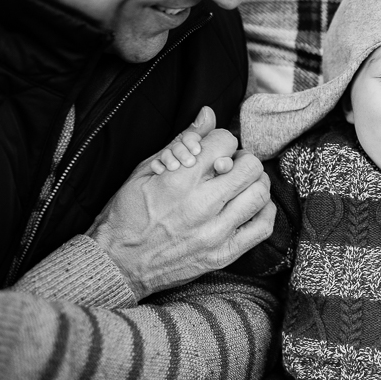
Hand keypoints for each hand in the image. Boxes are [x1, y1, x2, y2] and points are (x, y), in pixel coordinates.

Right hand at [87, 106, 275, 299]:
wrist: (116, 265)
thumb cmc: (126, 215)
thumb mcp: (145, 171)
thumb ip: (181, 141)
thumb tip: (209, 113)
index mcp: (179, 181)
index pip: (225, 142)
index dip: (221, 141)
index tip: (214, 150)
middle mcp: (201, 206)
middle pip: (250, 166)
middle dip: (242, 160)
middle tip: (231, 166)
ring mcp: (215, 233)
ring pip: (260, 194)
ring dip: (254, 183)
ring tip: (240, 185)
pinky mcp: (223, 254)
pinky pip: (262, 227)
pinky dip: (264, 211)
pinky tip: (249, 206)